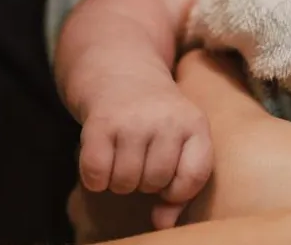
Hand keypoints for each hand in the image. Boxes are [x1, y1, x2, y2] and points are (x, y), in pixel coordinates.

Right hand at [65, 51, 290, 240]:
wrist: (120, 68)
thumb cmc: (156, 117)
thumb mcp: (179, 139)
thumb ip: (179, 185)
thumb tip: (163, 224)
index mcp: (196, 123)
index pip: (194, 178)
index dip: (177, 189)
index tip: (168, 178)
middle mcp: (168, 118)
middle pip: (155, 183)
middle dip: (144, 182)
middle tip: (142, 159)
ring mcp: (133, 120)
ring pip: (126, 181)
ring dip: (119, 179)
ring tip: (123, 155)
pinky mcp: (100, 123)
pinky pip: (96, 173)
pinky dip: (95, 176)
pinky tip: (102, 157)